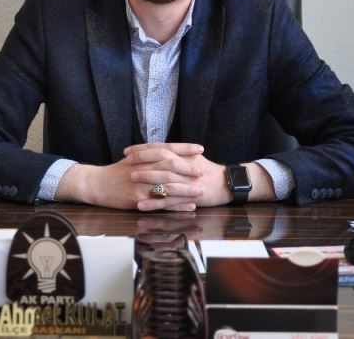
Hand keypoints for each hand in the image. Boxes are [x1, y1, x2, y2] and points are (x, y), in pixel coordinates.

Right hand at [54, 143, 205, 210]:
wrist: (96, 184)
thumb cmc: (116, 172)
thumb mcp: (132, 158)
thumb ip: (150, 154)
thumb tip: (171, 151)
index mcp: (142, 155)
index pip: (167, 148)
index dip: (184, 148)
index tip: (200, 149)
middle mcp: (142, 167)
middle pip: (170, 165)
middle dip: (188, 168)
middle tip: (203, 171)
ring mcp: (140, 183)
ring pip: (167, 185)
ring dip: (186, 189)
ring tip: (201, 191)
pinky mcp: (137, 198)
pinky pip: (160, 202)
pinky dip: (176, 204)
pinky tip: (189, 206)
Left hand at [124, 143, 277, 207]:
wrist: (227, 185)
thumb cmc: (209, 172)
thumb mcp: (193, 159)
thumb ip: (177, 154)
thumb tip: (158, 151)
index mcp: (184, 155)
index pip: (160, 148)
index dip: (143, 149)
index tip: (128, 151)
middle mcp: (184, 166)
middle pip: (160, 159)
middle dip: (142, 160)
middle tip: (126, 161)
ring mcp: (186, 182)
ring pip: (163, 178)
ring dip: (146, 178)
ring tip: (130, 179)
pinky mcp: (187, 197)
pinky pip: (168, 200)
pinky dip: (154, 203)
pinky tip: (141, 205)